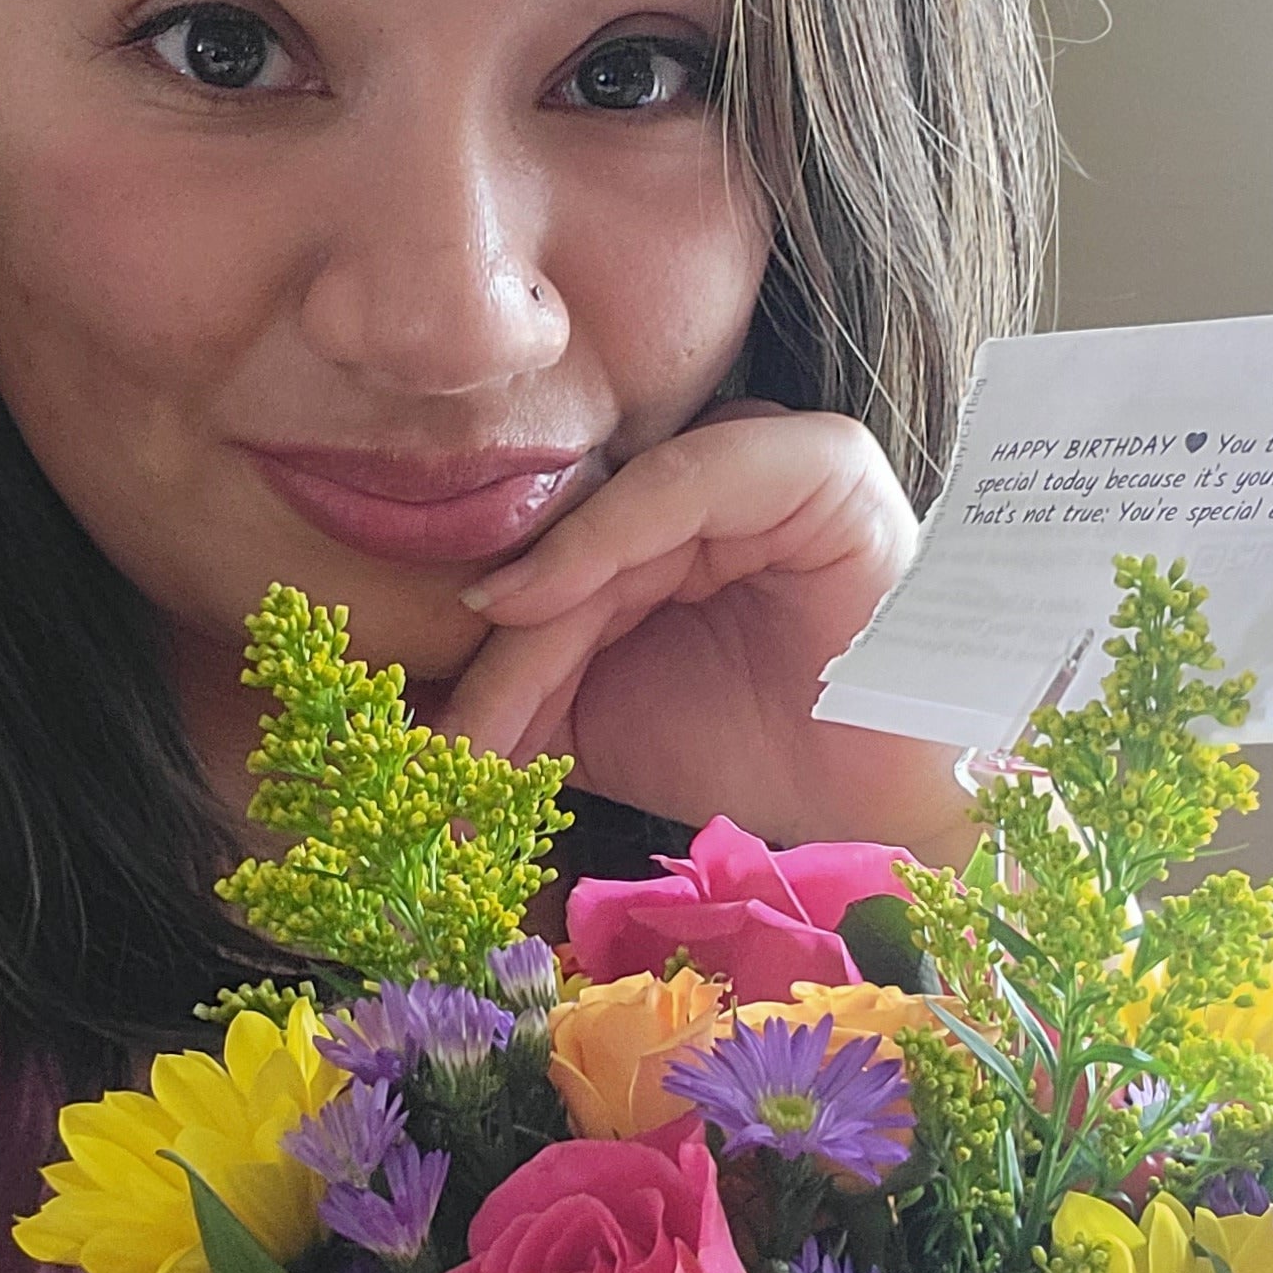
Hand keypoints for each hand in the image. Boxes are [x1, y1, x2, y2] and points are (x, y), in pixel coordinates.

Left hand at [439, 403, 974, 860]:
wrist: (876, 815)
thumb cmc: (752, 757)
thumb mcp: (595, 718)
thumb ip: (513, 687)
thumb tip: (396, 711)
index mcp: (667, 515)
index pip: (553, 556)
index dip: (483, 641)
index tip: (415, 727)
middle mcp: (716, 471)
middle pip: (573, 540)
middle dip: (498, 650)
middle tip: (436, 744)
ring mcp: (770, 457)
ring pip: (613, 518)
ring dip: (536, 620)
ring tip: (480, 722)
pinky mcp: (823, 464)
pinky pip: (690, 482)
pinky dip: (600, 541)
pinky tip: (530, 602)